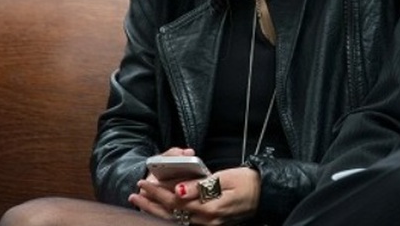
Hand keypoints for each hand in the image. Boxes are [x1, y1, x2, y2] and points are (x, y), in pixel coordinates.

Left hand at [131, 165, 259, 224]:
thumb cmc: (247, 182)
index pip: (175, 201)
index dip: (158, 192)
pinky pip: (183, 222)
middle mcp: (206, 221)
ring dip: (155, 212)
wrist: (265, 194)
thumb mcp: (225, 178)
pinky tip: (160, 210)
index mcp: (209, 208)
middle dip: (150, 204)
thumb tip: (177, 189)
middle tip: (134, 194)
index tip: (144, 183)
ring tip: (141, 202)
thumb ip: (200, 186)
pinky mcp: (209, 224)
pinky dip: (168, 215)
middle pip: (171, 214)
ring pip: (174, 220)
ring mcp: (207, 225)